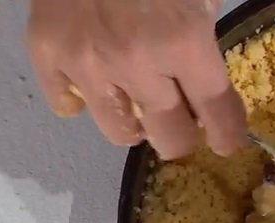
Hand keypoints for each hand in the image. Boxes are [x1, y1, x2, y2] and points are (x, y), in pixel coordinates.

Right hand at [25, 0, 246, 158]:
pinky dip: (83, 100)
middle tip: (185, 122)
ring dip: (137, 123)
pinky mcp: (46, 51)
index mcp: (184, 40)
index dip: (227, 134)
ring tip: (141, 105)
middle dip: (183, 134)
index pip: (217, 112)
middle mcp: (136, 62)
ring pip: (120, 130)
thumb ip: (205, 29)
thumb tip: (211, 77)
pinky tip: (97, 84)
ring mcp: (86, 61)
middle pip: (169, 135)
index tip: (227, 141)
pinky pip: (67, 103)